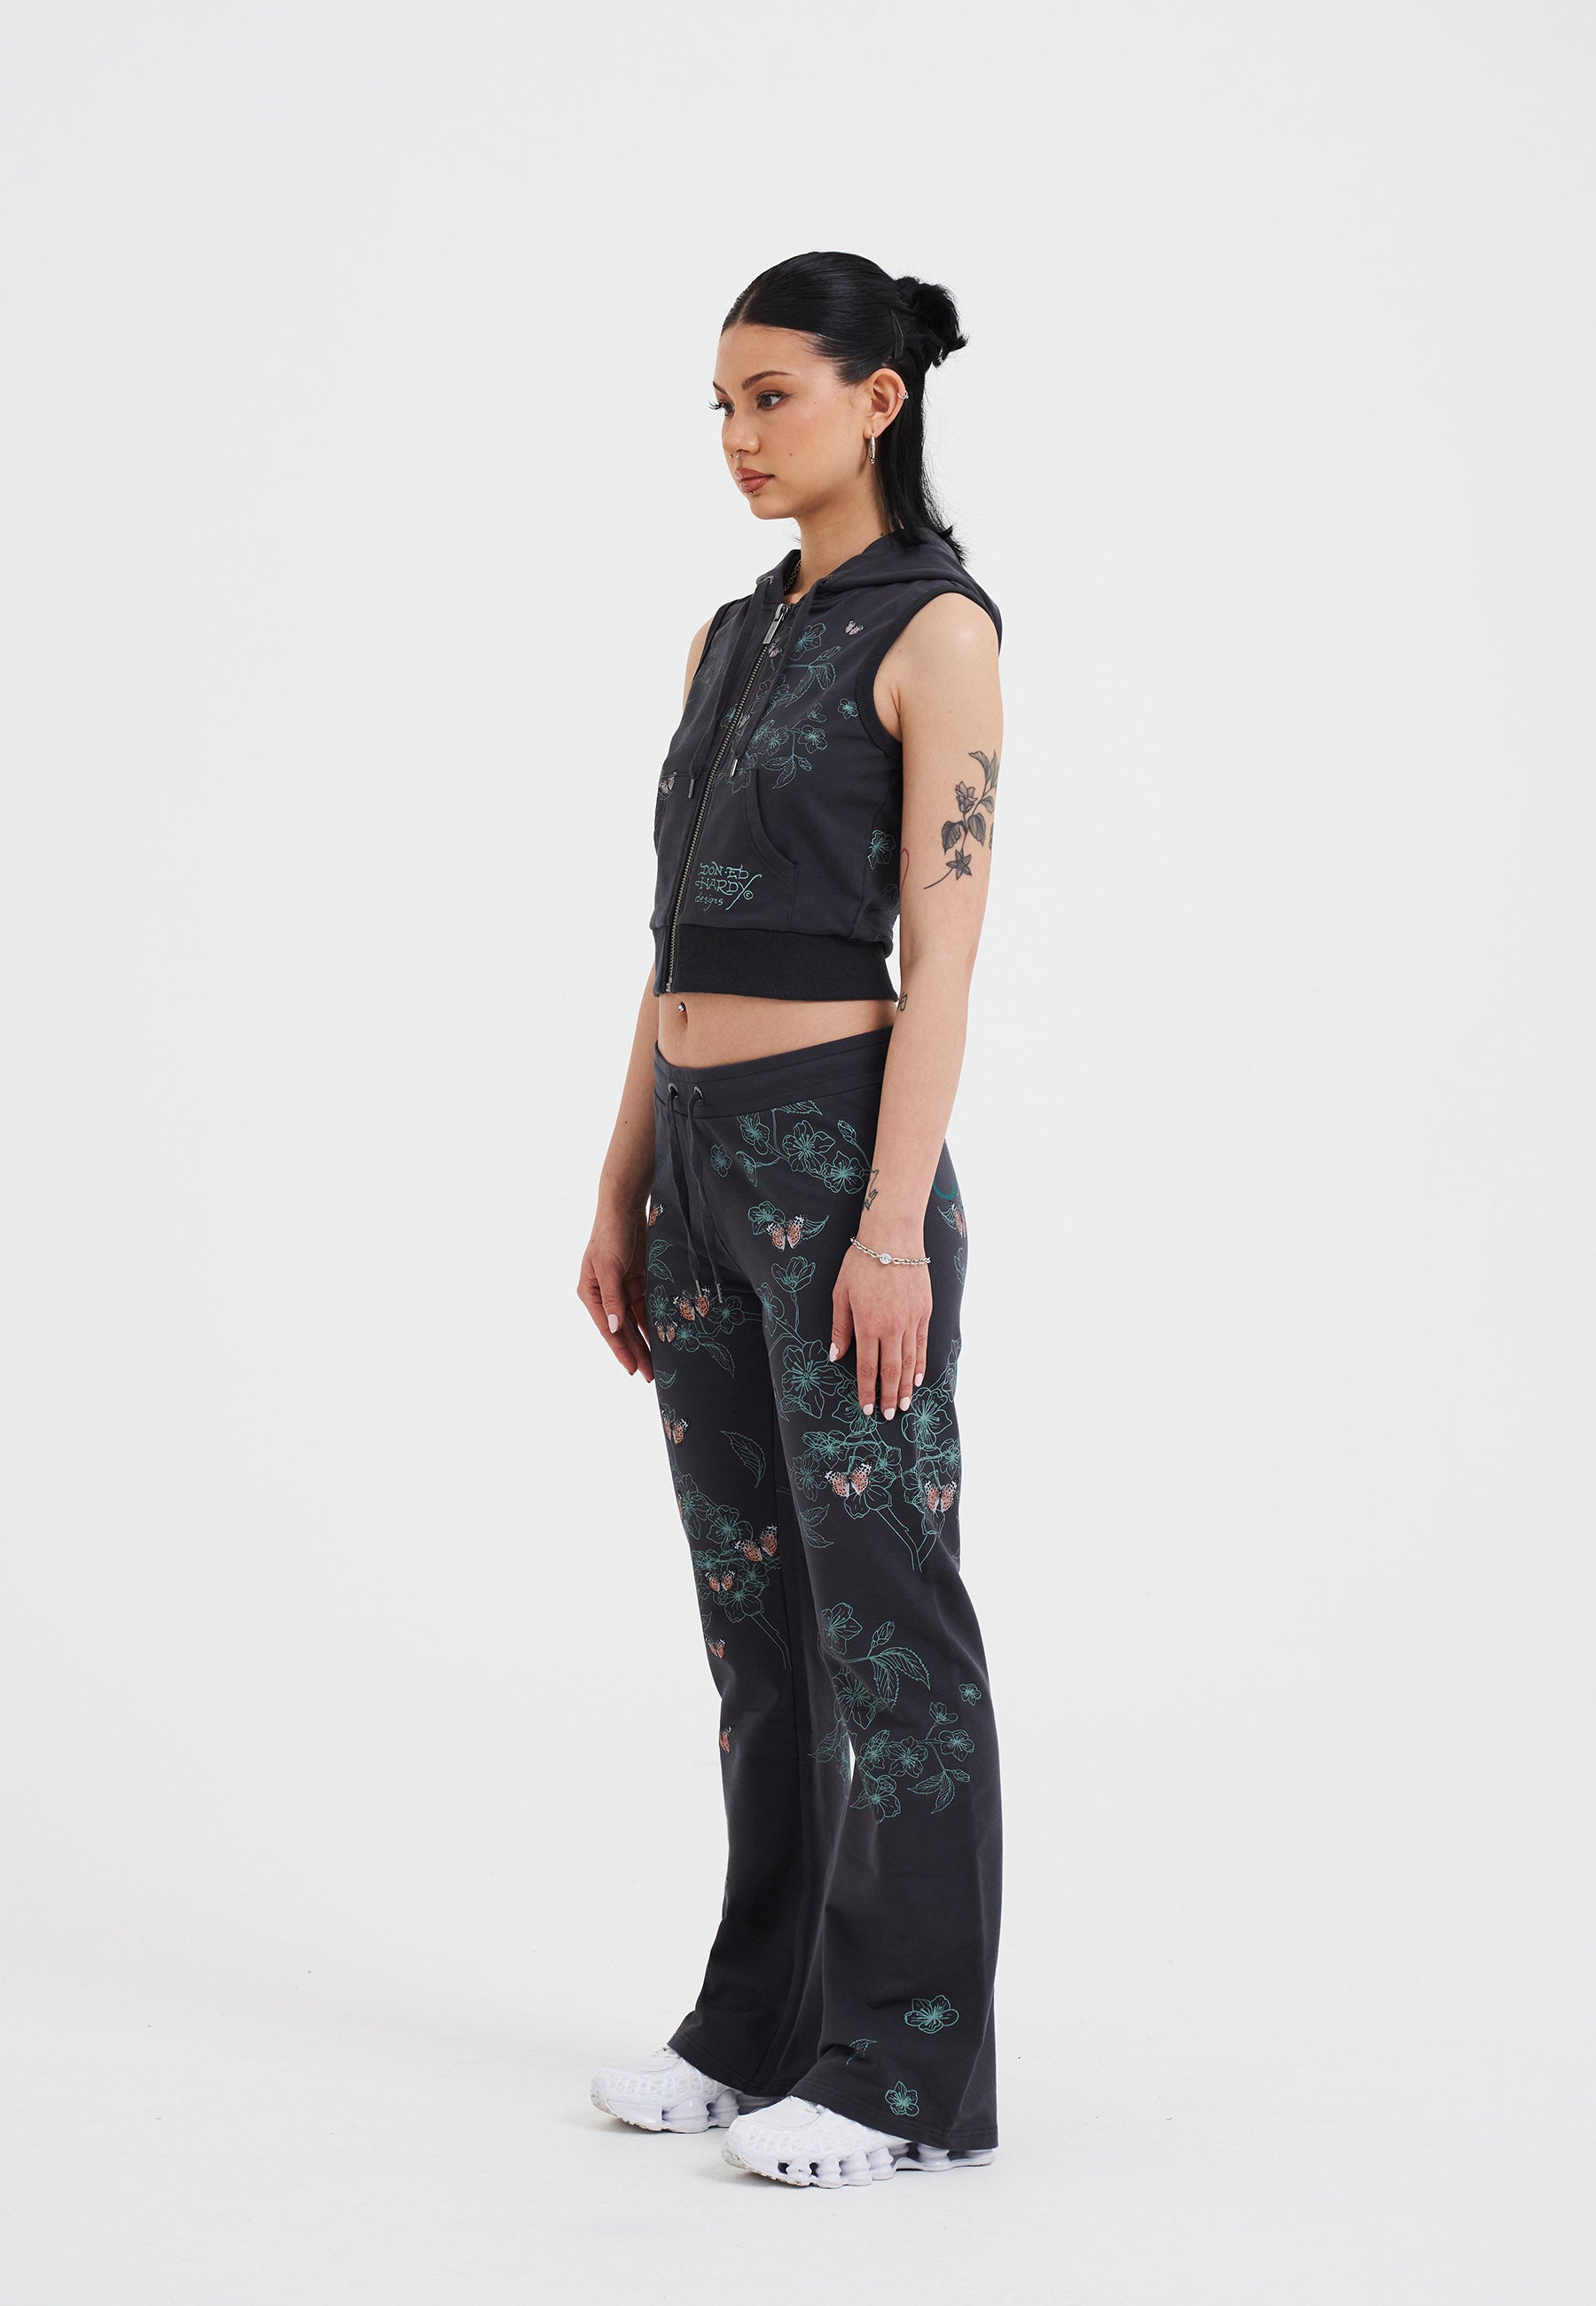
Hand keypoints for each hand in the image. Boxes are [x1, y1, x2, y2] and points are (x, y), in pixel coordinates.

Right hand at [577, 1192, 654, 1381]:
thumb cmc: (611, 1232)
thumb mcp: (609, 1266)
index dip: (621, 1350)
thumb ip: (612, 1298)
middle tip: (651, 1375)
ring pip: (637, 1321)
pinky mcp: (638, 1279)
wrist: (625, 1204)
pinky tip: (664, 1335)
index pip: (609, 1328)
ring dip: (647, 1339)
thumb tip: (616, 1328)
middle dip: (637, 1351)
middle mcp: (606, 1293)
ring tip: (660, 1362)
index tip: (633, 1370)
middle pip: (623, 1329)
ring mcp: (622, 1286)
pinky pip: (647, 1305)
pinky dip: (654, 1320)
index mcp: (591, 1292)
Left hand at [831, 1249, 929, 1417]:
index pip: (868, 1367)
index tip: (866, 1408)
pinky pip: (922, 1345)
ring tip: (903, 1405)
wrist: (893, 1236)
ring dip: (905, 1387)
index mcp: (868, 1323)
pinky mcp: (924, 1311)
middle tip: (886, 1416)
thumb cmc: (861, 1263)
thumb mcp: (841, 1294)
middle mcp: (892, 1326)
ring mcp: (911, 1320)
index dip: (867, 1390)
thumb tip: (836, 1357)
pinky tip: (917, 1379)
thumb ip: (840, 1328)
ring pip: (909, 1362)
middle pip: (891, 1371)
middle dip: (888, 1396)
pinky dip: (920, 1364)